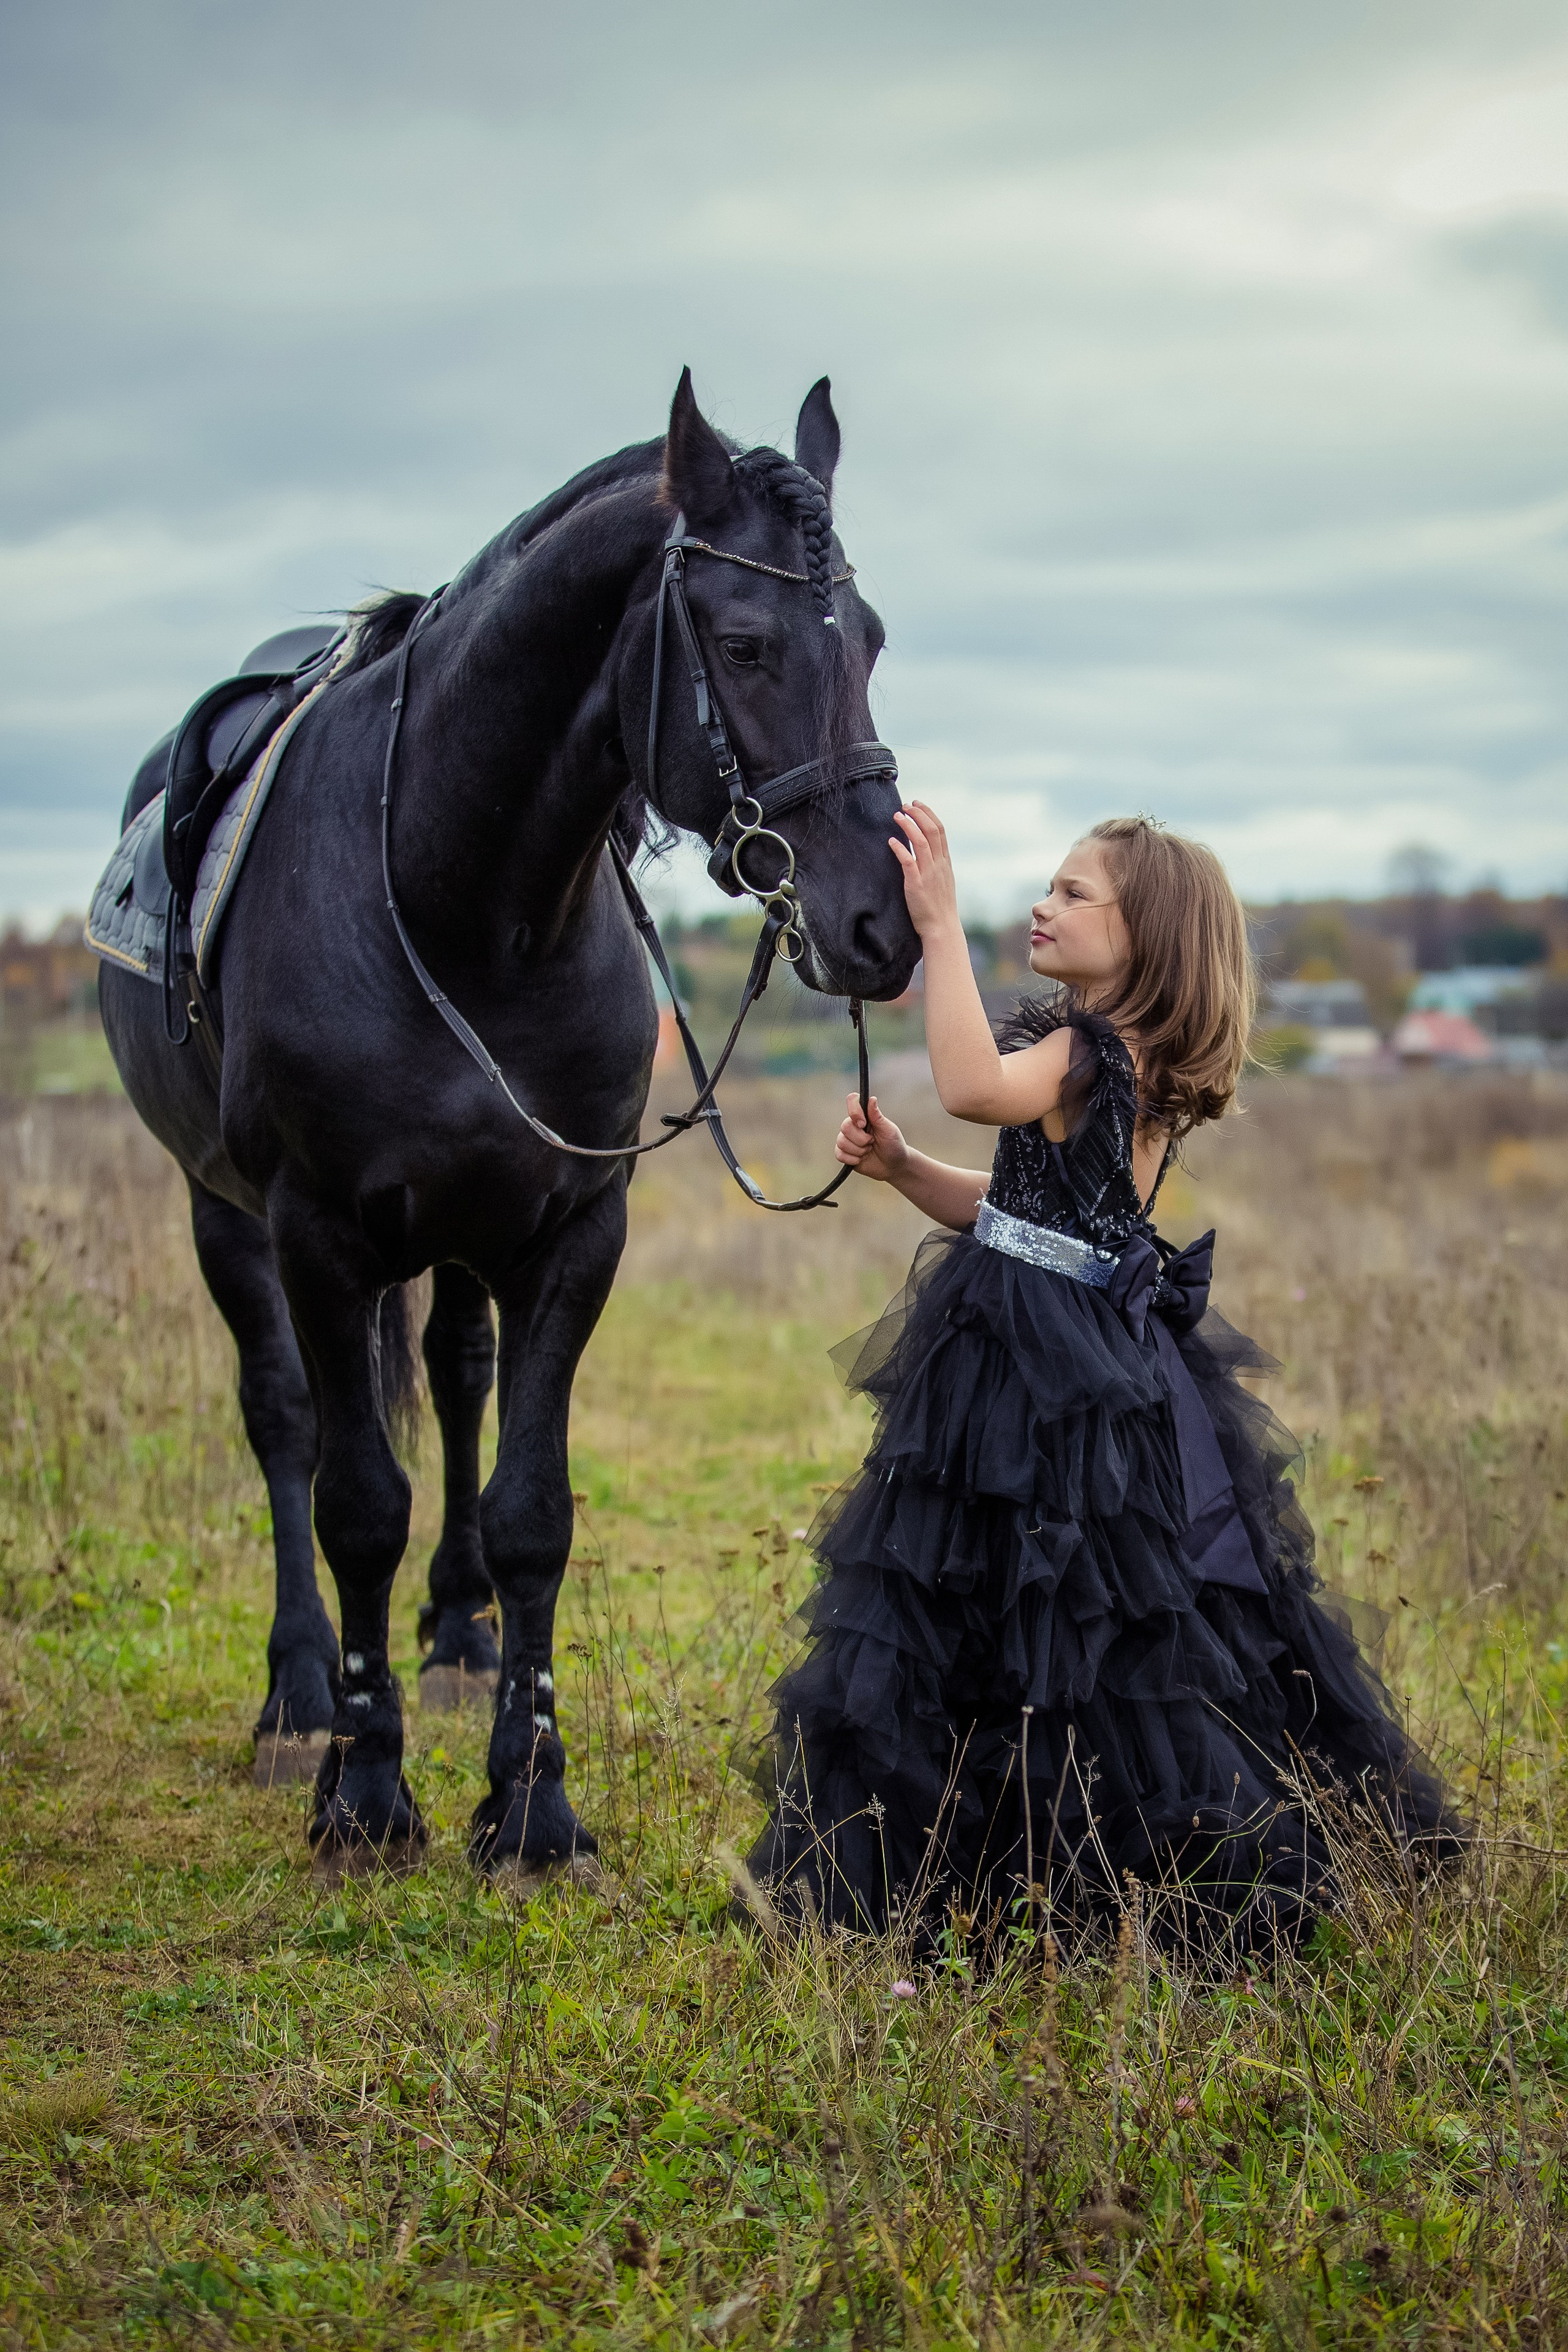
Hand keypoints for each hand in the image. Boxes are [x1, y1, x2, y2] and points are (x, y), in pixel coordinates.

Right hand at [834, 1094, 908, 1182]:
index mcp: (866, 1116)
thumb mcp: (889, 1130)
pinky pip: (839, 1154)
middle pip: (845, 1126)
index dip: (854, 1112)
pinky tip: (861, 1159)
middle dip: (861, 1139)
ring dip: (858, 1150)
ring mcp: (848, 1139)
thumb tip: (872, 1099)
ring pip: (841, 1142)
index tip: (863, 1124)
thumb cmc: (894, 1146)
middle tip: (872, 1142)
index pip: (852, 1102)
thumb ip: (877, 1116)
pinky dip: (852, 1159)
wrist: (893, 1166)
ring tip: (868, 1151)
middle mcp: (854, 1126)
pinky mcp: (845, 1153)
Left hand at [889, 802, 960, 940]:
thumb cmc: (939, 907)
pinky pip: (908, 862)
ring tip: (897, 815)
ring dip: (908, 826)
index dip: (928, 814)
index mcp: (945, 862)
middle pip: (932, 831)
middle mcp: (939, 865)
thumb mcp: (942, 881)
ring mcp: (929, 874)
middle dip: (918, 814)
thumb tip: (924, 851)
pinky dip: (900, 849)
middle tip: (905, 805)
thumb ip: (935, 864)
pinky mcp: (917, 885)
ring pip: (921, 842)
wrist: (942, 928)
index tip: (917, 804)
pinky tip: (890, 841)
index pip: (940, 831)